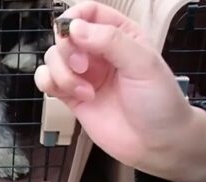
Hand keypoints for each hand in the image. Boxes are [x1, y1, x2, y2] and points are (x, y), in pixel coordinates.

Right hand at [35, 1, 205, 181]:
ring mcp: (83, 74)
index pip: (88, 12)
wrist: (157, 144)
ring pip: (52, 58)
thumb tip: (74, 27)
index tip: (71, 32)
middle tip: (84, 67)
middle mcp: (98, 52)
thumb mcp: (143, 64)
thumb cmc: (159, 103)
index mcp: (120, 35)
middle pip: (64, 35)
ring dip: (61, 73)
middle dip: (67, 51)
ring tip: (84, 91)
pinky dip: (50, 85)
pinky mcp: (71, 96)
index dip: (74, 18)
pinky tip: (73, 96)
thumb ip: (110, 41)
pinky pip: (46, 80)